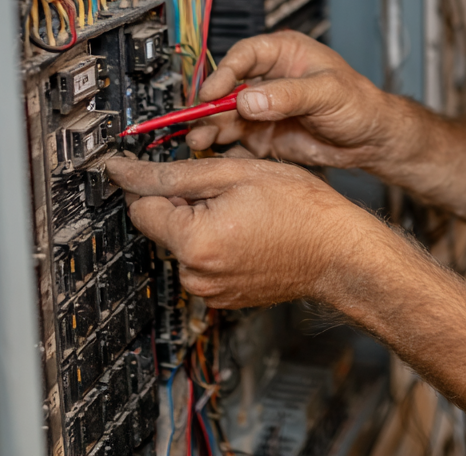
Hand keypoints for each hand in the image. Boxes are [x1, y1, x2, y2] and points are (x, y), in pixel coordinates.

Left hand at [106, 151, 363, 307]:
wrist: (339, 252)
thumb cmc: (301, 208)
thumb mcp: (237, 172)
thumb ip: (176, 173)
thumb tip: (125, 173)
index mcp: (194, 242)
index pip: (140, 207)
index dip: (148, 181)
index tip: (147, 166)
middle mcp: (195, 275)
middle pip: (162, 225)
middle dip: (182, 200)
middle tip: (224, 183)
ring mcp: (210, 291)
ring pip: (184, 241)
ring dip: (200, 220)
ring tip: (243, 207)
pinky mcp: (224, 298)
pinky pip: (204, 261)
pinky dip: (217, 241)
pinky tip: (248, 228)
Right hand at [186, 31, 412, 171]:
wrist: (371, 140)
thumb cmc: (359, 104)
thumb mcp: (328, 93)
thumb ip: (289, 95)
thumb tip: (249, 98)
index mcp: (284, 53)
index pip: (244, 56)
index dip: (224, 73)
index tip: (212, 93)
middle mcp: (268, 79)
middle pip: (227, 87)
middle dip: (209, 105)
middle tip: (196, 121)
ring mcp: (264, 108)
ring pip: (226, 115)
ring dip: (210, 127)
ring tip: (198, 141)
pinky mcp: (263, 135)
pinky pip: (235, 139)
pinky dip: (222, 146)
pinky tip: (212, 154)